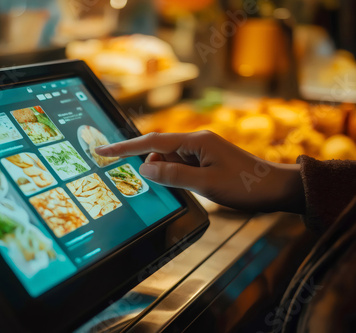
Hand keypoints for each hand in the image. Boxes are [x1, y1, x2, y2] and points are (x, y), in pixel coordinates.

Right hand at [95, 131, 304, 212]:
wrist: (276, 188)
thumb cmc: (245, 185)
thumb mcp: (206, 183)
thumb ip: (172, 175)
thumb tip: (144, 169)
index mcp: (195, 141)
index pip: (151, 142)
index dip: (124, 146)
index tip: (102, 149)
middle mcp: (196, 141)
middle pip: (159, 151)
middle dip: (150, 167)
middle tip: (153, 184)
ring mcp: (202, 151)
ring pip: (170, 160)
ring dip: (165, 174)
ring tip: (186, 188)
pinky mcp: (206, 160)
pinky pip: (181, 165)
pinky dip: (176, 176)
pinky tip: (184, 187)